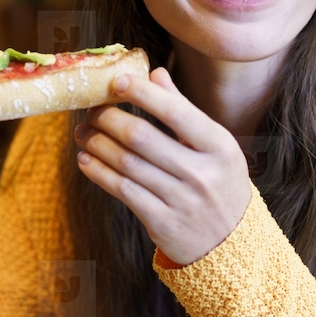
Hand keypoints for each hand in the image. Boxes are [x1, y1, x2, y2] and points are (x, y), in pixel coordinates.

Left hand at [73, 67, 253, 265]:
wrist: (232, 243)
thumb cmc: (218, 182)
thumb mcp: (214, 145)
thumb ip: (184, 109)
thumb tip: (155, 73)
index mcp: (219, 146)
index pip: (176, 112)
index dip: (142, 93)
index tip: (116, 82)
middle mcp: (202, 172)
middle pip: (142, 137)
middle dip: (108, 119)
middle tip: (91, 111)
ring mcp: (182, 200)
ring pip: (127, 163)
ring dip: (97, 144)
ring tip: (83, 133)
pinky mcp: (162, 223)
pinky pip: (122, 191)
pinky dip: (99, 173)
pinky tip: (86, 160)